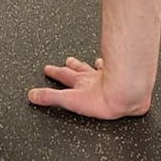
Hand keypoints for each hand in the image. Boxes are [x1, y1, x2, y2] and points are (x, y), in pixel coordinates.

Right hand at [27, 56, 146, 121]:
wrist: (127, 93)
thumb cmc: (102, 99)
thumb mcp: (70, 100)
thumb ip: (51, 97)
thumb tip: (32, 95)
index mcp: (81, 83)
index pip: (64, 75)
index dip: (55, 73)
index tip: (47, 68)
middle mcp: (94, 79)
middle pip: (80, 70)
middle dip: (72, 66)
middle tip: (68, 60)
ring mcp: (109, 79)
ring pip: (99, 70)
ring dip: (94, 66)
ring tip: (94, 62)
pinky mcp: (123, 83)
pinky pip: (119, 73)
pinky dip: (118, 71)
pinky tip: (121, 70)